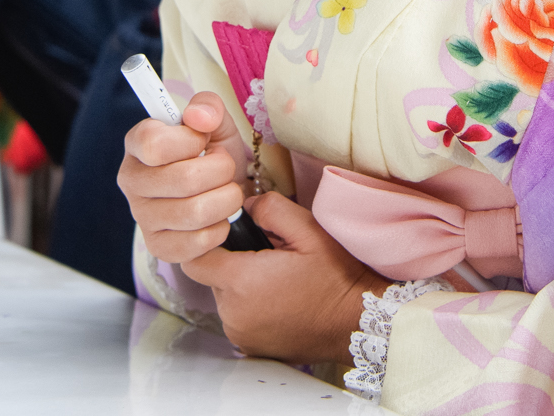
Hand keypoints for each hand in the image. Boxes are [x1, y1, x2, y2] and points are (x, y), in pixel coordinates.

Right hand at [119, 91, 247, 262]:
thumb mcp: (214, 123)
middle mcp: (131, 181)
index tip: (203, 140)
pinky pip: (198, 242)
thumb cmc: (211, 154)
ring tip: (225, 192)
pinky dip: (219, 228)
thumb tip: (199, 117)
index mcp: (138, 143)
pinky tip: (216, 217)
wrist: (220, 190)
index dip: (190, 141)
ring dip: (226, 200)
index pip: (155, 144)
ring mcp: (142, 217)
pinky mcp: (158, 246)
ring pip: (196, 212)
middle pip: (185, 179)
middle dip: (222, 171)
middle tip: (224, 168)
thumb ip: (208, 107)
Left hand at [181, 192, 389, 364]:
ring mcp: (241, 335)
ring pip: (225, 298)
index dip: (209, 241)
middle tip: (269, 254)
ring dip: (241, 285)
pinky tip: (279, 298)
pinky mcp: (251, 348)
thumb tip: (247, 206)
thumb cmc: (336, 277)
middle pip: (212, 277)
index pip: (195, 258)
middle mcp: (233, 314)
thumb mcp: (308, 229)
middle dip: (233, 261)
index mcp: (241, 282)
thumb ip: (270, 207)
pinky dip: (250, 306)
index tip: (232, 233)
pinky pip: (238, 317)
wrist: (358, 322)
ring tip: (277, 277)